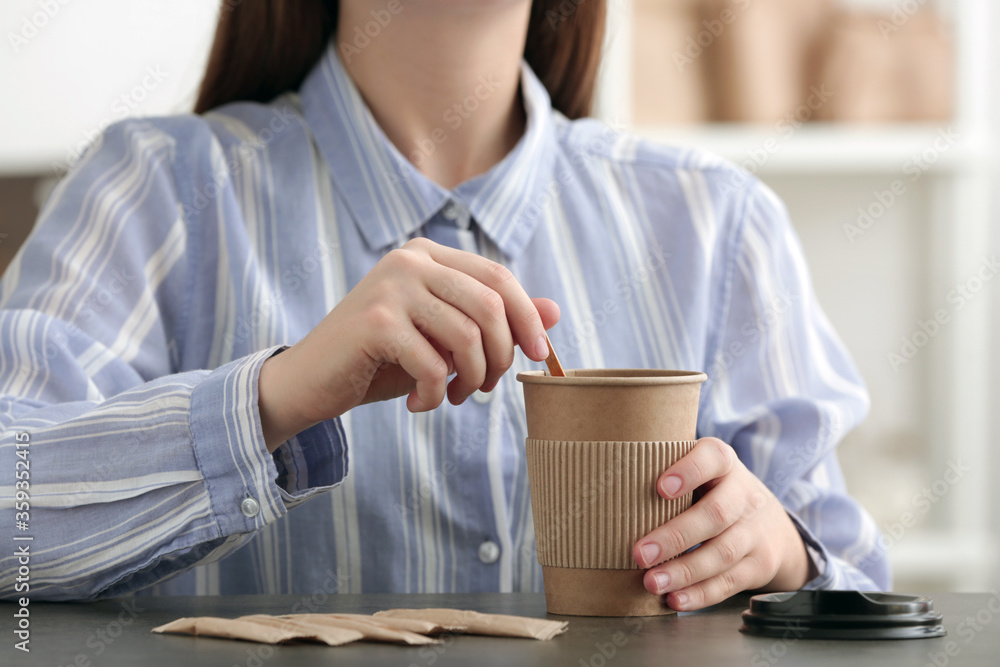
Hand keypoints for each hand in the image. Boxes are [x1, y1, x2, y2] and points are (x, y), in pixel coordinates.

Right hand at [258, 237, 559, 450]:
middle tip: (484, 388)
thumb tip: (556, 311)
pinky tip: (420, 404)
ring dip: (471, 380)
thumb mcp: (444, 339)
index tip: (541, 356)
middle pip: (491, 304)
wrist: (311, 381)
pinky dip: (435, 394)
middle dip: (502, 356)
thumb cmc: (381, 359)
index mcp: (428, 255)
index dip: (528, 318)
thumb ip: (494, 321)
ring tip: (453, 397)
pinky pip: (434, 364)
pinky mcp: (376, 322)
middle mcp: (410, 260)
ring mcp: (391, 287)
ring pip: (468, 336)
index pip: (499, 277)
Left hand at [632, 437, 811, 610]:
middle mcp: (744, 495)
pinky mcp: (758, 564)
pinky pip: (729, 582)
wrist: (774, 525)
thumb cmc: (716, 493)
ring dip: (684, 572)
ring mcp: (754, 531)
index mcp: (725, 463)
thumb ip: (666, 471)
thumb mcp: (703, 473)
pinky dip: (700, 594)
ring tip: (652, 582)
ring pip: (721, 552)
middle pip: (715, 514)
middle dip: (674, 537)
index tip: (660, 488)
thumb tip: (606, 486)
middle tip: (639, 554)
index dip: (689, 471)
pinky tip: (675, 599)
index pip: (712, 458)